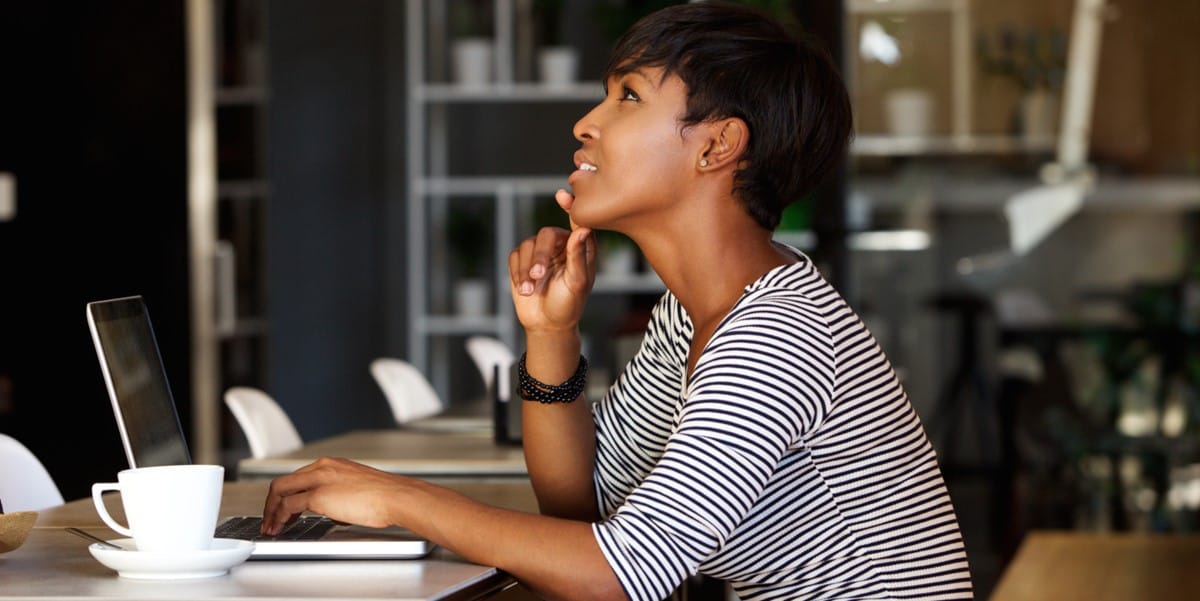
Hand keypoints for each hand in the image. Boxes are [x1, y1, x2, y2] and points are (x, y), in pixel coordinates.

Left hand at [260, 457, 408, 534]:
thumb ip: (341, 496)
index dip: (286, 494)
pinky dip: (279, 517)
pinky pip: (288, 506)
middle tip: (270, 519)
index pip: (299, 477)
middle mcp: (323, 467)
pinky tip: (279, 528)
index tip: (283, 507)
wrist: (397, 497)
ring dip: (271, 511)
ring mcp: (319, 480)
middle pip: (284, 482)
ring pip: (281, 491)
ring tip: (271, 527)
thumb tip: (335, 511)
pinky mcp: (319, 496)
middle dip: (272, 503)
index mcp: (332, 464)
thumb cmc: (386, 496)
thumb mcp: (358, 489)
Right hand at [508, 189, 595, 332]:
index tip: (561, 195)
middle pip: (545, 234)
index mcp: (580, 247)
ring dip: (526, 270)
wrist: (546, 324)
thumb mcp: (577, 283)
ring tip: (531, 290)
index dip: (569, 206)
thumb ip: (578, 256)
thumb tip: (582, 230)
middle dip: (539, 256)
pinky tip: (525, 289)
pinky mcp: (522, 261)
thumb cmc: (568, 304)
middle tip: (538, 276)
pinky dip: (517, 273)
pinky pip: (514, 256)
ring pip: (527, 245)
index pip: (576, 222)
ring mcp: (540, 252)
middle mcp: (560, 245)